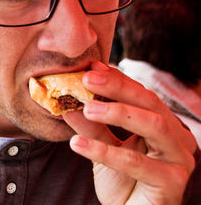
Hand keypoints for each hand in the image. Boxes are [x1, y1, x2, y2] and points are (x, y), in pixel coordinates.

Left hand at [62, 61, 196, 204]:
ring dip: (117, 113)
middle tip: (88, 79)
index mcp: (162, 123)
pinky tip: (78, 144)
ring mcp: (178, 158)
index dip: (116, 79)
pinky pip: (137, 163)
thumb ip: (90, 126)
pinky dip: (105, 151)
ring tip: (86, 109)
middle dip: (118, 88)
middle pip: (149, 102)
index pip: (140, 94)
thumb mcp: (102, 146)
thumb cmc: (121, 180)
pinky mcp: (172, 181)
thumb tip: (69, 103)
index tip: (90, 68)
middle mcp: (176, 136)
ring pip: (153, 125)